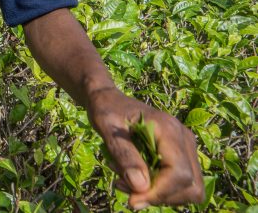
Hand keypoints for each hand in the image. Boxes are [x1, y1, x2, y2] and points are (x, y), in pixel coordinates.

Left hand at [88, 87, 203, 208]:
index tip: (132, 200)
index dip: (159, 193)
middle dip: (161, 197)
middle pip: (191, 186)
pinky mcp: (182, 155)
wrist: (109, 98)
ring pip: (190, 189)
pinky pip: (182, 184)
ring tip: (126, 182)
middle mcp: (184, 139)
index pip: (180, 174)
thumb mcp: (106, 128)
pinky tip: (135, 179)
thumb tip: (141, 187)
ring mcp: (186, 147)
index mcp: (169, 129)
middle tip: (127, 190)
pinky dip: (161, 190)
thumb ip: (124, 156)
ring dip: (160, 195)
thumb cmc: (106, 108)